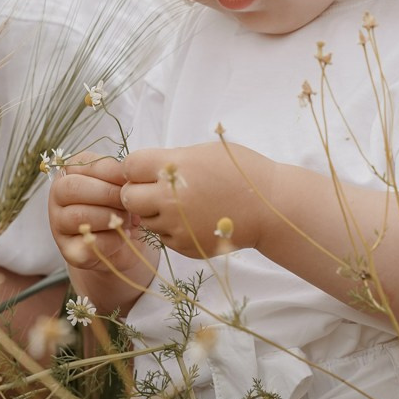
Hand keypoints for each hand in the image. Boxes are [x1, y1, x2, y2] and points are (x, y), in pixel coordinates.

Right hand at [48, 152, 153, 310]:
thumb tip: (128, 176)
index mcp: (69, 172)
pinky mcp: (70, 251)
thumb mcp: (121, 185)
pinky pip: (88, 243)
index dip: (110, 171)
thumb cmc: (121, 205)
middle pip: (72, 188)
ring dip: (110, 217)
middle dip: (107, 194)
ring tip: (128, 219)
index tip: (131, 179)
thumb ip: (119, 177)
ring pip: (78, 216)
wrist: (125, 243)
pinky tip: (123, 236)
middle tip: (128, 202)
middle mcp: (57, 197)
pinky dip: (112, 240)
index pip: (82, 164)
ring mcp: (59, 226)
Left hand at [121, 142, 279, 257]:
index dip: (134, 168)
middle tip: (154, 191)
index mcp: (172, 167)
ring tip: (181, 205)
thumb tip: (145, 169)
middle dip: (136, 193)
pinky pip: (164, 237)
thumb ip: (170, 161)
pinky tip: (194, 220)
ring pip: (145, 220)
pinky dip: (172, 230)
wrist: (270, 207)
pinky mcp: (185, 246)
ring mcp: (177, 225)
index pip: (129, 166)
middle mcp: (169, 197)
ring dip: (154, 213)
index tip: (145, 170)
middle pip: (128, 198)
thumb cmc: (240, 171)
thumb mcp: (202, 153)